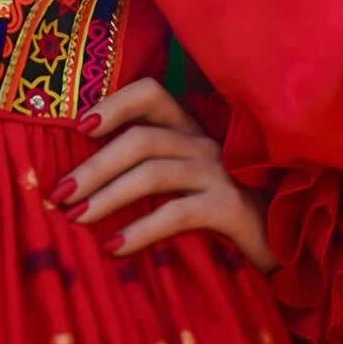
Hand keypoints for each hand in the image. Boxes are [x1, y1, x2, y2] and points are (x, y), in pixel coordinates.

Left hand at [48, 77, 277, 270]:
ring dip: (109, 194)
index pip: (151, 93)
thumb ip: (148, 172)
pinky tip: (115, 248)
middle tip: (58, 193)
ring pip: (154, 171)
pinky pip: (179, 213)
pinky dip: (142, 229)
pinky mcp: (232, 208)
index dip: (113, 104)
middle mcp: (204, 143)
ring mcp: (221, 173)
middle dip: (94, 165)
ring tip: (76, 218)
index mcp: (190, 130)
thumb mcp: (185, 184)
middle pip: (141, 138)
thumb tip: (84, 183)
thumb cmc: (222, 216)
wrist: (284, 250)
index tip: (79, 129)